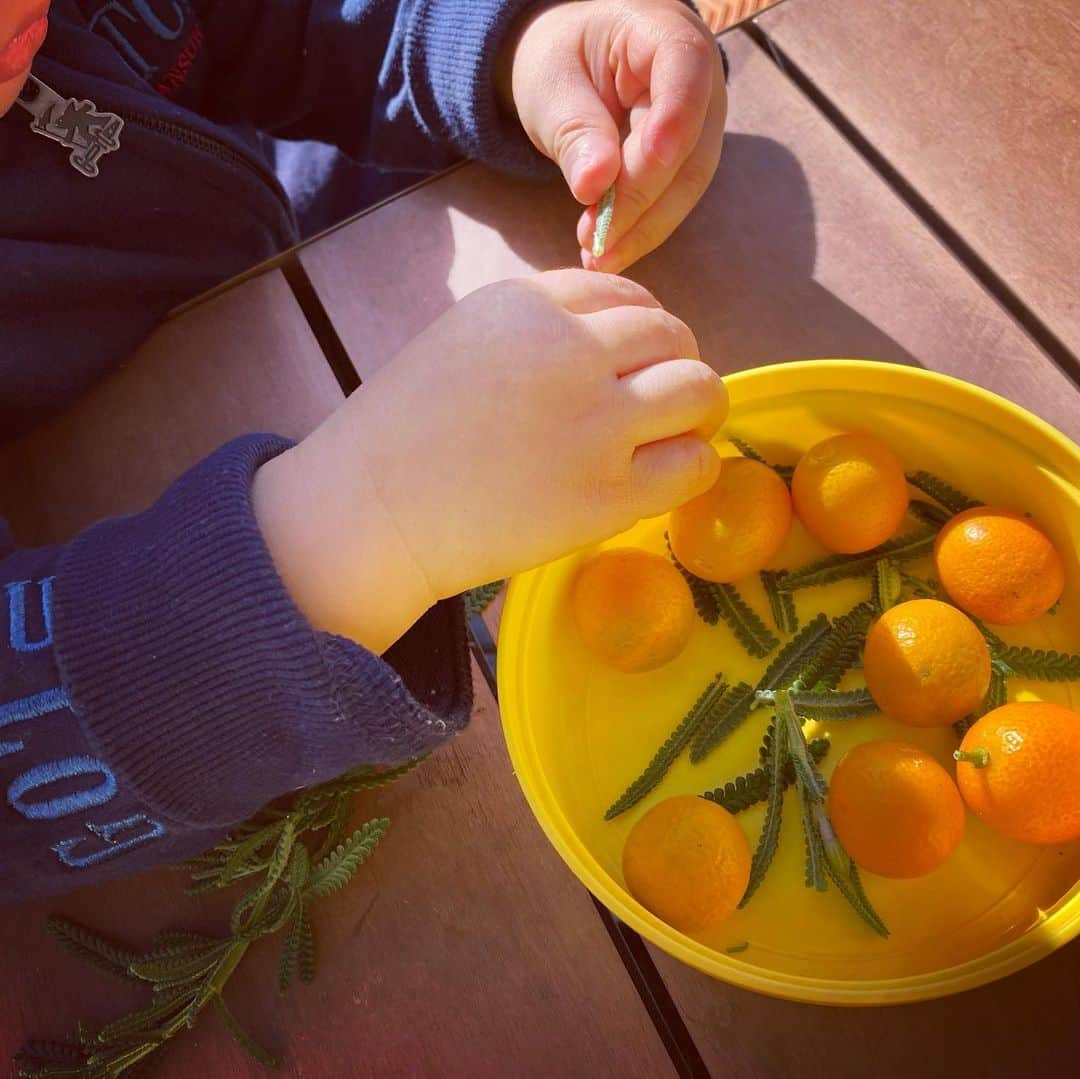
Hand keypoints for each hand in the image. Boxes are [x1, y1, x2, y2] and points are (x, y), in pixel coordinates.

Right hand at [254, 270, 726, 651]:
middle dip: (679, 363)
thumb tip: (613, 342)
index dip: (646, 327)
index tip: (640, 358)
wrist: (370, 512)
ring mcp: (595, 425)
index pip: (627, 294)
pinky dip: (693, 467)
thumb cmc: (402, 431)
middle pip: (673, 336)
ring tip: (679, 435)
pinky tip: (666, 478)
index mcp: (530, 304)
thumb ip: (537, 329)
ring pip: (700, 391)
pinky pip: (693, 466)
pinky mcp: (607, 495)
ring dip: (699, 410)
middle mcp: (572, 351)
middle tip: (666, 400)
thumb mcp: (464, 339)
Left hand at [503, 0, 725, 273]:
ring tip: (597, 256)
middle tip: (597, 241)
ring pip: (686, 185)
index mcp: (667, 34)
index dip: (668, 128)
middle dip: (640, 201)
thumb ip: (575, 131)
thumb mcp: (552, 86)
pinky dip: (640, 230)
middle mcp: (701, 80)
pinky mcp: (689, 162)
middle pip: (688, 148)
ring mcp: (702, 124)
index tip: (630, 176)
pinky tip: (608, 251)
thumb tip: (594, 187)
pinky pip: (673, 200)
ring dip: (642, 228)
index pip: (685, 76)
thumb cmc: (561, 60)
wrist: (572, 64)